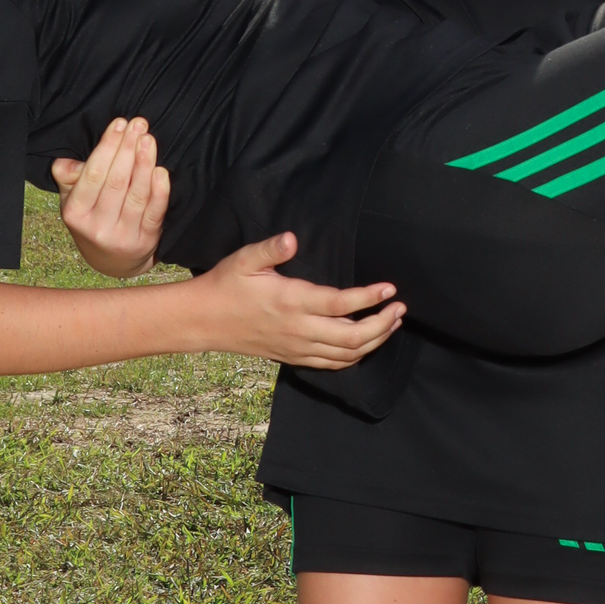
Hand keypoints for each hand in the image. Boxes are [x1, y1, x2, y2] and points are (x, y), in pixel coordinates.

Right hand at [52, 116, 168, 277]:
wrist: (112, 262)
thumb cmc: (93, 219)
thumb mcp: (72, 200)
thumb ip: (69, 178)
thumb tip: (67, 162)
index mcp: (76, 213)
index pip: (93, 174)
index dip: (107, 147)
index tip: (119, 124)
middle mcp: (97, 227)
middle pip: (116, 181)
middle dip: (128, 149)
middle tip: (138, 124)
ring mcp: (123, 236)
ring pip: (136, 195)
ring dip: (145, 164)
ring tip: (148, 140)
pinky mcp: (146, 241)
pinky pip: (155, 213)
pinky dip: (160, 191)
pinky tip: (161, 171)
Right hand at [194, 234, 405, 370]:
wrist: (205, 321)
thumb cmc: (226, 285)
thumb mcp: (245, 259)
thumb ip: (271, 249)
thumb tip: (292, 238)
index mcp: (291, 302)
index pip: (341, 304)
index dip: (369, 298)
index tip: (390, 289)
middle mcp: (299, 330)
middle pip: (353, 337)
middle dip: (383, 324)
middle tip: (400, 309)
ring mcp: (298, 348)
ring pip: (347, 354)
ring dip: (375, 341)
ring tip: (392, 323)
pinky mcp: (295, 358)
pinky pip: (333, 365)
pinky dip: (356, 356)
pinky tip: (368, 343)